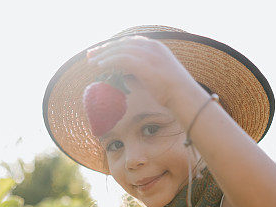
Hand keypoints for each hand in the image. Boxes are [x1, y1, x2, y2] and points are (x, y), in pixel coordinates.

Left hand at [85, 35, 205, 109]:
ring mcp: (148, 55)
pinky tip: (100, 66)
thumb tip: (124, 74)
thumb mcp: (156, 75)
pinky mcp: (145, 65)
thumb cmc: (171, 91)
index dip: (114, 46)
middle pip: (122, 43)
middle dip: (105, 48)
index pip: (130, 42)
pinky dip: (109, 61)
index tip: (101, 51)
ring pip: (120, 50)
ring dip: (103, 55)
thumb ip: (141, 71)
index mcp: (155, 47)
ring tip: (91, 62)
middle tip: (90, 54)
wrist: (184, 96)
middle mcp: (151, 47)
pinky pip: (121, 59)